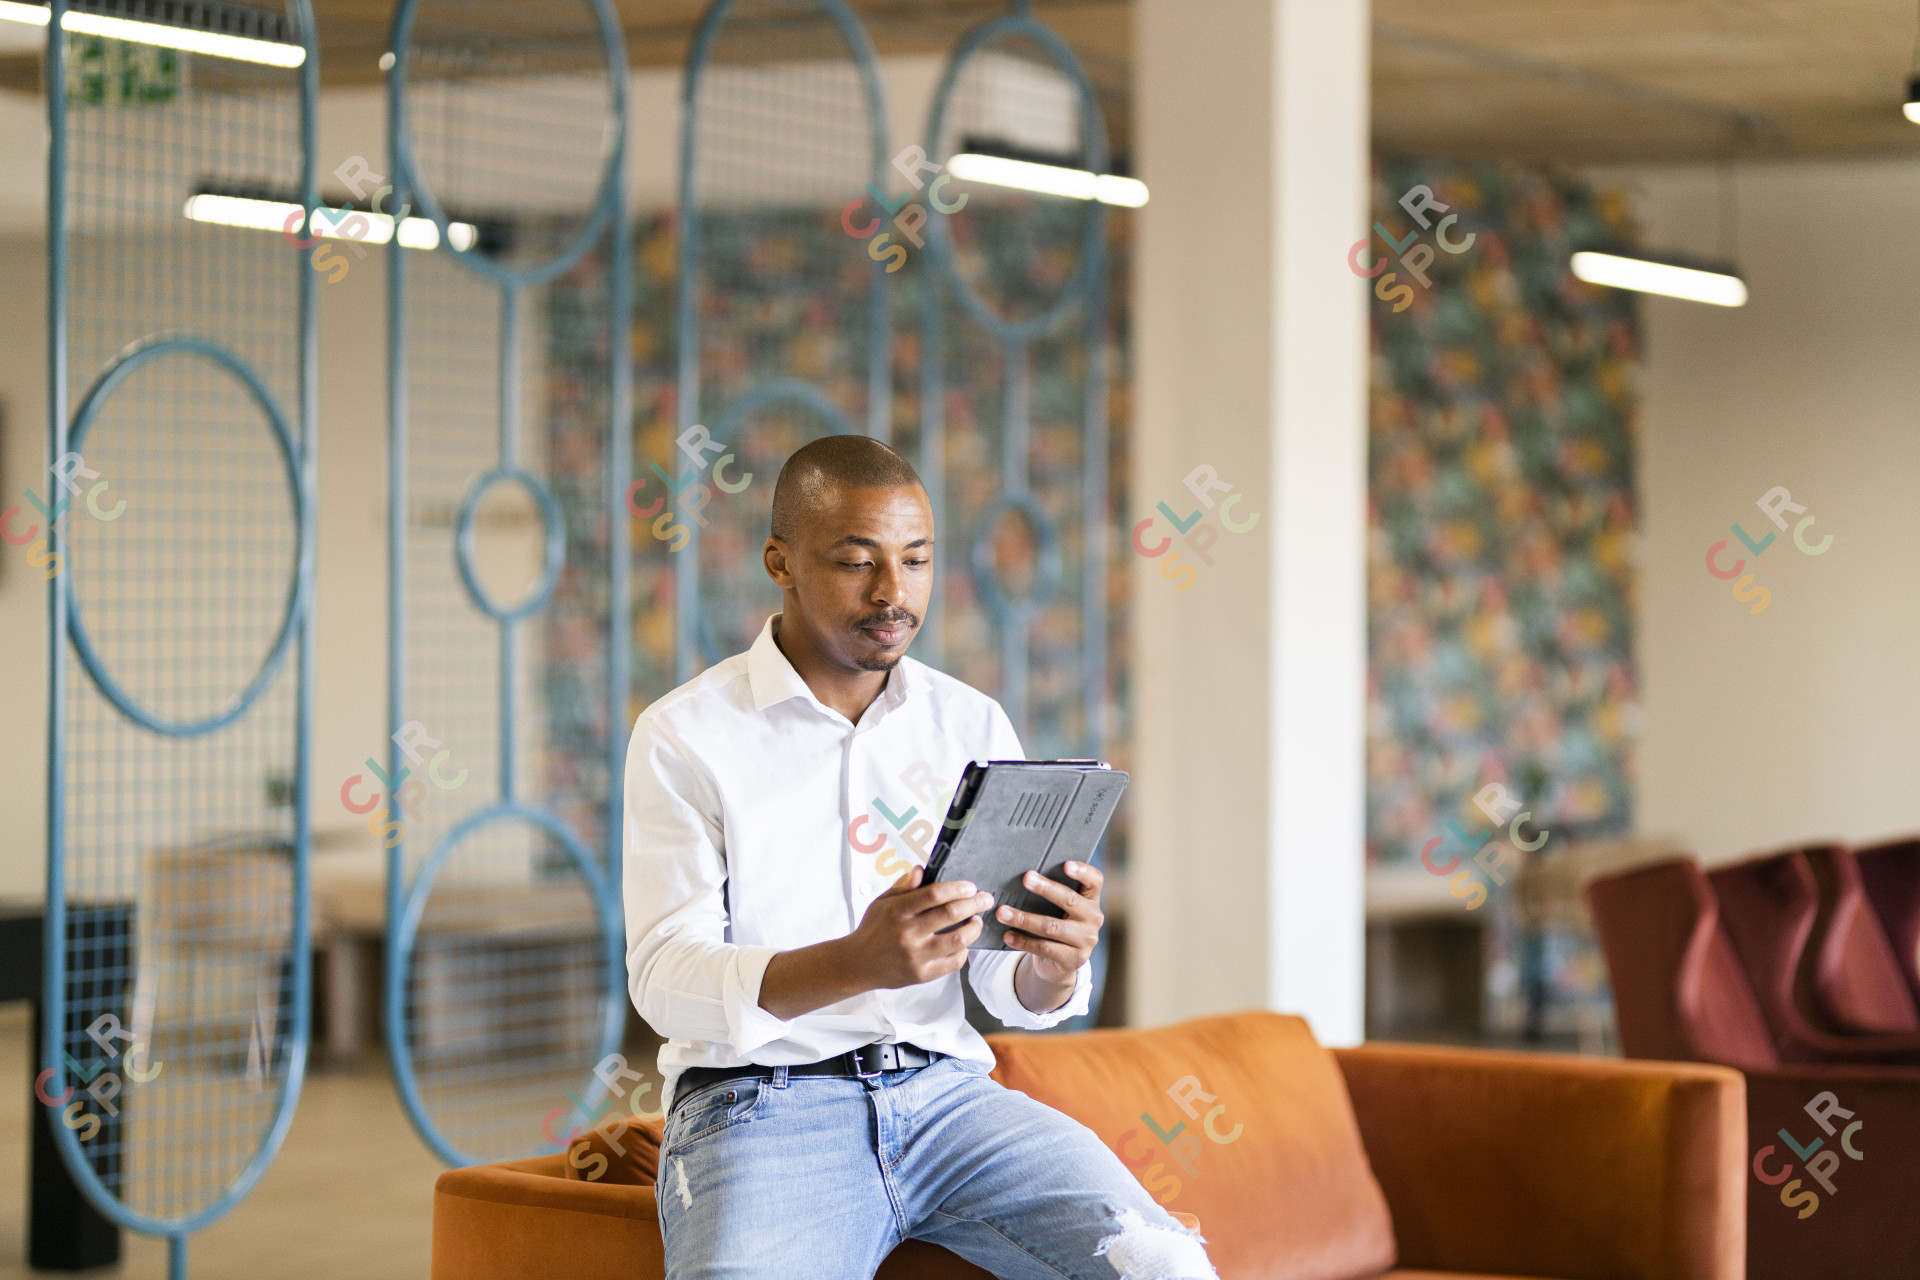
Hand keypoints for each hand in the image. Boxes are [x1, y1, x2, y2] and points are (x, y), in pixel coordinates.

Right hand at [840, 867, 994, 990]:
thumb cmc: (873, 930)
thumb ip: (903, 886)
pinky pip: (953, 962)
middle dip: (975, 903)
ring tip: (976, 921)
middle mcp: (907, 933)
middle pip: (951, 914)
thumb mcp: (882, 903)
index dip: (957, 888)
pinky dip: (964, 951)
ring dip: (974, 927)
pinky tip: (963, 943)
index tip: (970, 887)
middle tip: (986, 899)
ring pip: (958, 939)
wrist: (857, 964)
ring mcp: (915, 956)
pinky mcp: (922, 975)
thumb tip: (922, 869)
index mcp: (897, 911)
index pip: (934, 894)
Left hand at [1002, 862, 1102, 1001]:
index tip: (1066, 864)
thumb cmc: (1056, 923)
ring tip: (1002, 912)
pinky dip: (1023, 941)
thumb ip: (1051, 893)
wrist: (1059, 962)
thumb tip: (1023, 877)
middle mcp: (1093, 919)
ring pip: (1051, 927)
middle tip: (1026, 878)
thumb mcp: (1060, 908)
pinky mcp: (1072, 960)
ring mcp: (1085, 942)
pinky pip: (1044, 948)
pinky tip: (1008, 935)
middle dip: (1046, 889)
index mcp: (1091, 900)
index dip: (1082, 871)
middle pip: (1069, 900)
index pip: (1094, 881)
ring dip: (1024, 918)